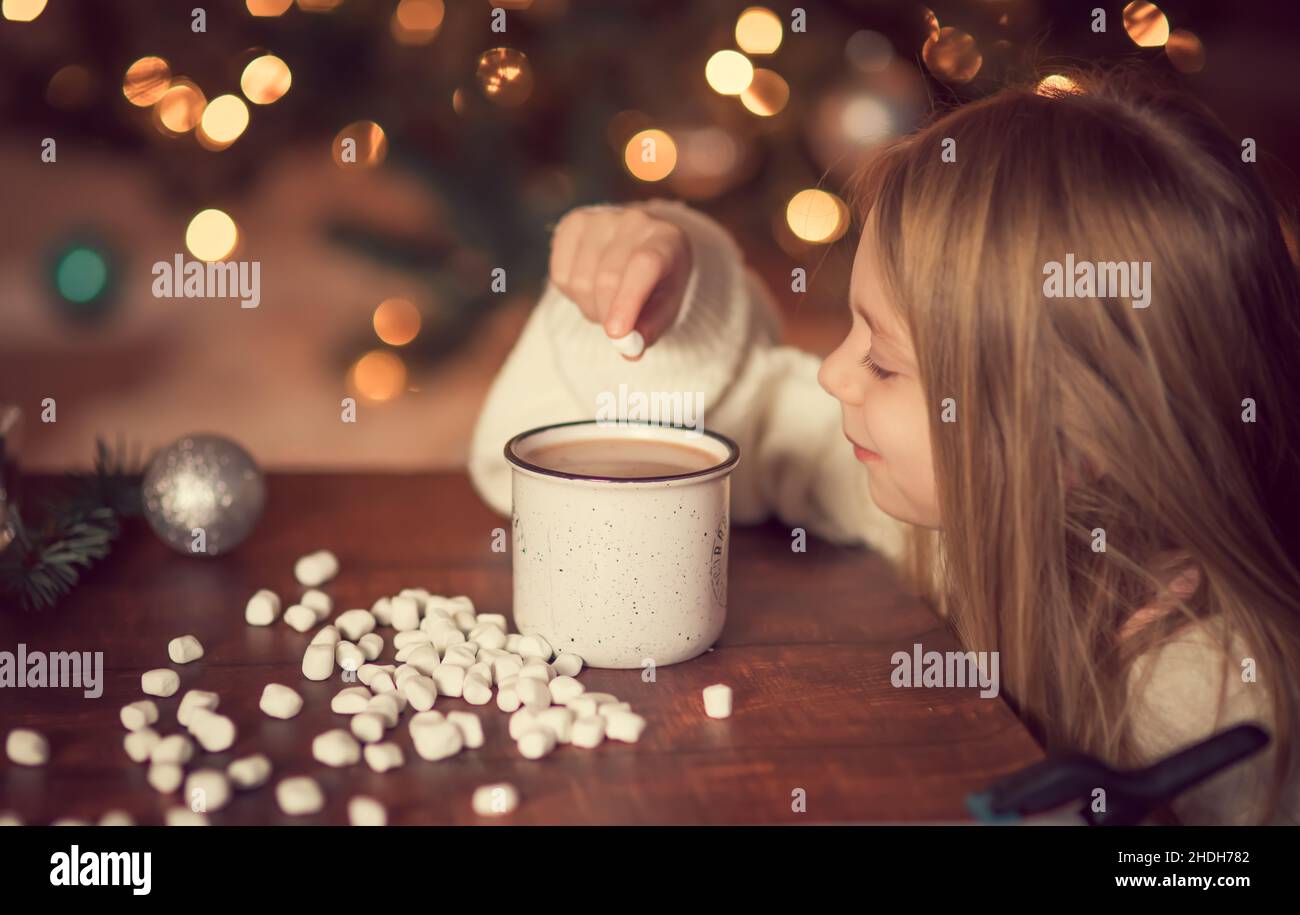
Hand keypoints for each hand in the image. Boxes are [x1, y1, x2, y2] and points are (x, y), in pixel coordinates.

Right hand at [548, 206, 691, 358]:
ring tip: (606, 303)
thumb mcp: (666, 308)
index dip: (628, 301)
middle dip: (606, 315)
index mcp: (667, 240)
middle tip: (616, 329)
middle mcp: (634, 222)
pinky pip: (560, 274)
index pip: (644, 265)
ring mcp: (601, 219)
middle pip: (607, 278)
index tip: (616, 333)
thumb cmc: (658, 284)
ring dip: (589, 307)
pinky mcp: (574, 223)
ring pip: (579, 281)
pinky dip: (571, 294)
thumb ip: (651, 329)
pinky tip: (589, 286)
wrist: (641, 248)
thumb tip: (629, 350)